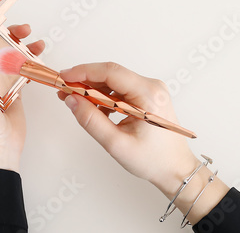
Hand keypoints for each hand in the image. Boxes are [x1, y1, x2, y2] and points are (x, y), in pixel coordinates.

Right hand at [57, 62, 198, 192]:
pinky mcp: (147, 96)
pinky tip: (95, 110)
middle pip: (111, 74)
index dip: (84, 71)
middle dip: (85, 81)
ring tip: (76, 102)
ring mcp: (151, 89)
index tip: (64, 77)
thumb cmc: (153, 160)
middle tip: (64, 91)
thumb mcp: (117, 144)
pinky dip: (105, 96)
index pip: (111, 72)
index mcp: (149, 95)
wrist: (175, 169)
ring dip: (94, 90)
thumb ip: (91, 121)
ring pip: (114, 82)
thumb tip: (71, 100)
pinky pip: (120, 89)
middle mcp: (152, 86)